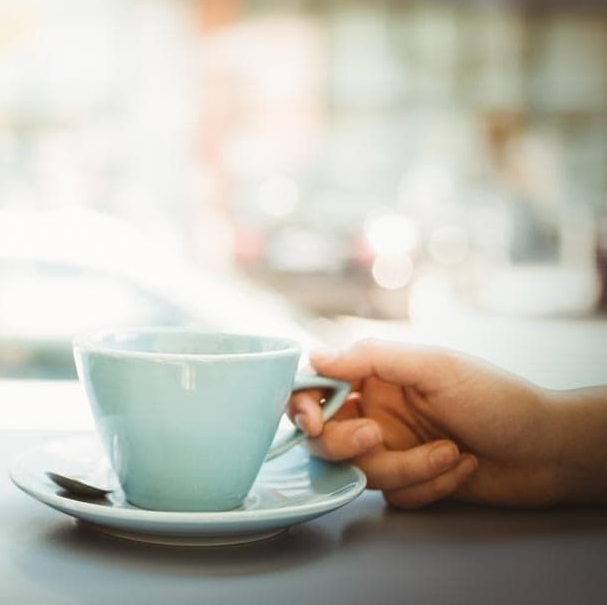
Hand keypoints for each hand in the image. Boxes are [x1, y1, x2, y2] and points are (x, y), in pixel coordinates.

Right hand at [288, 339, 565, 508]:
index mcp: (376, 377)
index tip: (313, 420)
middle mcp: (377, 413)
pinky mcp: (410, 483)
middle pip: (326, 438)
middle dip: (349, 443)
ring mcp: (392, 450)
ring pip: (361, 471)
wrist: (550, 451)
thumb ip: (372, 358)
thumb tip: (316, 356)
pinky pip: (395, 495)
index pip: (316, 386)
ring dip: (406, 467)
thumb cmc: (499, 401)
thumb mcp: (435, 368)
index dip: (302, 404)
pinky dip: (430, 484)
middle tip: (378, 437)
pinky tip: (462, 467)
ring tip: (450, 452)